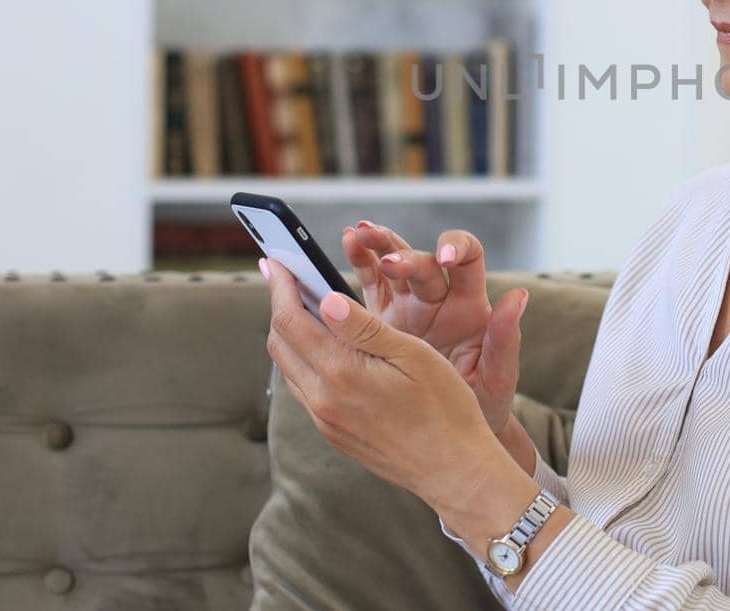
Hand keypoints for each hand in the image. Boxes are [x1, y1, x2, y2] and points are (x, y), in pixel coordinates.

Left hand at [261, 255, 514, 515]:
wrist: (454, 470)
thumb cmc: (446, 406)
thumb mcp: (412, 354)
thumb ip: (365, 327)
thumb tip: (326, 300)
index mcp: (341, 374)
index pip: (290, 320)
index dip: (280, 285)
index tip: (275, 259)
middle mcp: (323, 400)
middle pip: (280, 342)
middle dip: (279, 304)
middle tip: (286, 275)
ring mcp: (325, 421)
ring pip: (289, 367)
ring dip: (290, 331)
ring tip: (306, 303)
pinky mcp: (334, 433)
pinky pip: (305, 387)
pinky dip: (305, 357)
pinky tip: (327, 344)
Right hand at [340, 221, 528, 437]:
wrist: (453, 437)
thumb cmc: (484, 404)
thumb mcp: (497, 377)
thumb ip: (504, 339)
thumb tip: (519, 296)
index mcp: (469, 306)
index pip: (468, 258)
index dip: (458, 248)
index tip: (446, 257)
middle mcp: (439, 299)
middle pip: (421, 261)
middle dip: (403, 254)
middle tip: (388, 262)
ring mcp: (408, 307)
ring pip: (391, 264)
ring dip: (375, 247)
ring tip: (356, 234)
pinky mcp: (381, 321)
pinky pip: (368, 287)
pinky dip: (357, 266)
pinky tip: (344, 248)